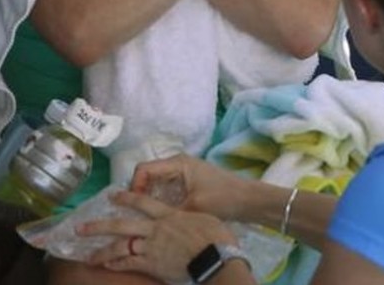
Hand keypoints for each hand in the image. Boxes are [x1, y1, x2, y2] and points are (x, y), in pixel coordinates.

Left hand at [80, 190, 238, 283]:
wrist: (216, 256)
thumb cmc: (217, 237)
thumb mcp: (205, 218)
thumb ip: (190, 217)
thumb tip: (189, 217)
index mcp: (168, 214)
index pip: (143, 202)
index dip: (127, 197)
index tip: (113, 196)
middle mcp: (155, 228)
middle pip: (122, 225)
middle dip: (100, 226)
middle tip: (80, 228)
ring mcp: (151, 246)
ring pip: (121, 247)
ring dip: (103, 251)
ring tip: (88, 256)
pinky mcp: (153, 264)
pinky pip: (130, 263)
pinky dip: (117, 264)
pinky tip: (107, 265)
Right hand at [130, 154, 252, 220]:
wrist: (249, 201)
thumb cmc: (223, 198)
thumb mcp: (193, 207)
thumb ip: (168, 211)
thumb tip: (146, 220)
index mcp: (177, 163)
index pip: (144, 169)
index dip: (134, 186)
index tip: (134, 206)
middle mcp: (178, 164)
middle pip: (148, 175)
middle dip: (140, 192)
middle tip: (136, 214)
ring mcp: (183, 173)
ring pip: (157, 183)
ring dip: (150, 197)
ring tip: (145, 216)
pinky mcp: (188, 183)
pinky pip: (167, 189)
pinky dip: (161, 200)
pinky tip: (161, 215)